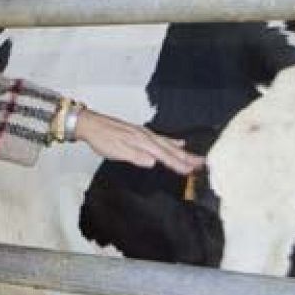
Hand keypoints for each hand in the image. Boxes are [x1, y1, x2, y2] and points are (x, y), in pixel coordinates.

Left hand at [72, 107, 203, 174]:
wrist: (91, 124)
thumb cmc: (102, 138)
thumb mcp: (116, 151)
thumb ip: (136, 156)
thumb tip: (153, 162)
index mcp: (142, 142)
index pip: (164, 156)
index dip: (178, 164)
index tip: (191, 171)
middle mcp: (146, 137)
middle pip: (171, 149)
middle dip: (187, 158)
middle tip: (202, 164)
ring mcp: (145, 134)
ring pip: (168, 144)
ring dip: (183, 152)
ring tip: (196, 157)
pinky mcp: (141, 134)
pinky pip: (162, 139)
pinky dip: (172, 142)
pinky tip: (179, 143)